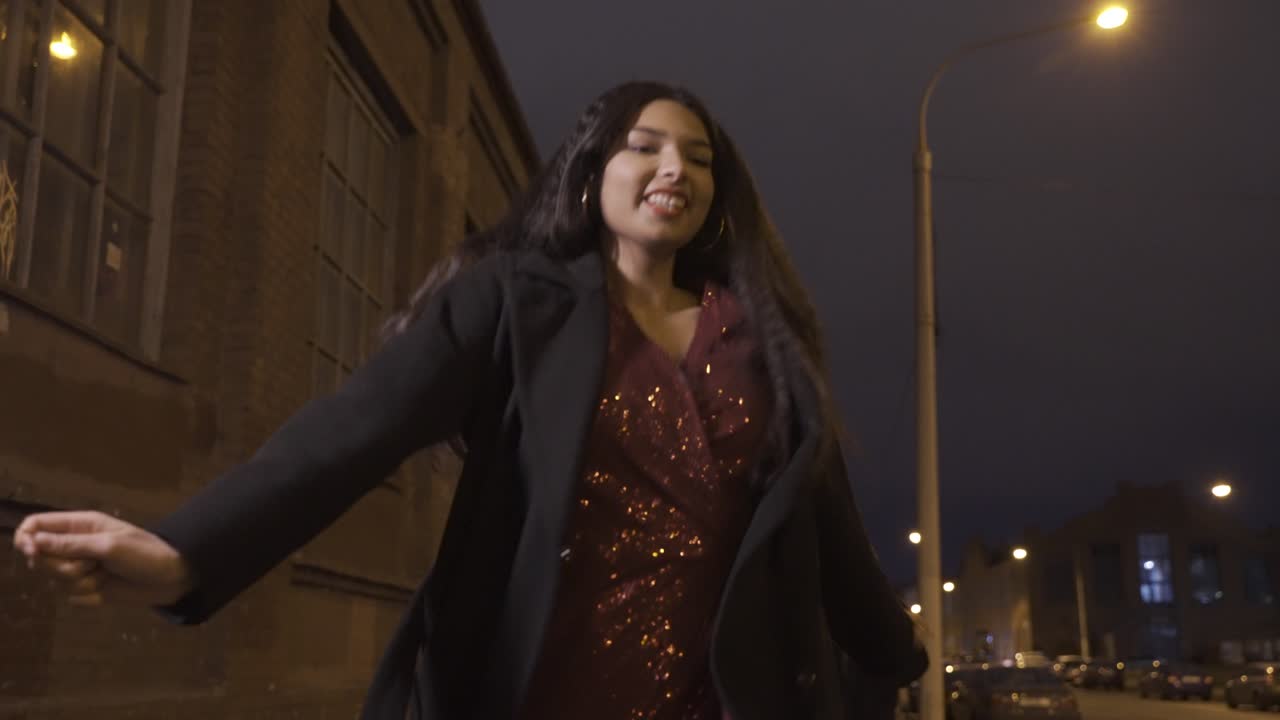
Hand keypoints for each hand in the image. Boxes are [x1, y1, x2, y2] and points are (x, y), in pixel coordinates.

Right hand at [12, 511, 194, 606]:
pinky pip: (70, 596)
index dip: (26, 538)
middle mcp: (75, 545)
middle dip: (60, 566)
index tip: (32, 552)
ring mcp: (80, 567)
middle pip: (40, 557)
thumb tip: (32, 540)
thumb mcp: (109, 545)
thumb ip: (70, 544)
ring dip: (79, 581)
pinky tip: (107, 588)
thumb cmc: (146, 554)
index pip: (36, 526)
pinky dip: (88, 595)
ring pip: (54, 579)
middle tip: (89, 564)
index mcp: (80, 525)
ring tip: (104, 573)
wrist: (172, 578)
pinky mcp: (86, 588)